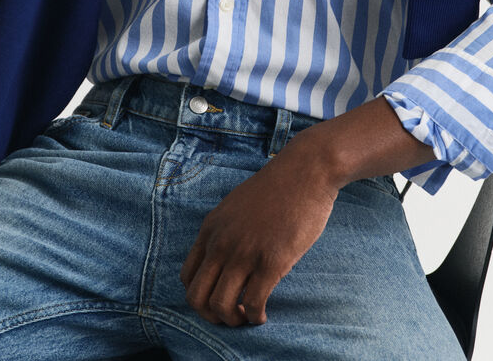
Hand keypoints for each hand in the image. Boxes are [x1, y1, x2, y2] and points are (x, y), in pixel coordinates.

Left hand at [179, 136, 337, 326]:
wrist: (305, 171)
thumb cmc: (277, 188)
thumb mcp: (236, 205)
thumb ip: (225, 230)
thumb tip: (224, 257)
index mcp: (211, 228)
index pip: (187, 276)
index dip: (200, 297)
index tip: (219, 298)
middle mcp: (221, 242)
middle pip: (197, 297)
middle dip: (210, 316)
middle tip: (231, 316)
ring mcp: (245, 252)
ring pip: (221, 306)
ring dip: (232, 321)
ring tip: (247, 317)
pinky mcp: (271, 261)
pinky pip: (253, 303)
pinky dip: (256, 317)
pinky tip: (264, 315)